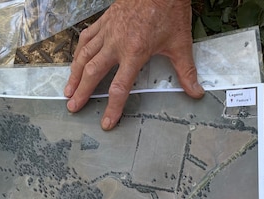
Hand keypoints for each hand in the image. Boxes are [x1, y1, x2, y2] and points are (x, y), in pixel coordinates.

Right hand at [64, 0, 203, 130]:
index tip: (106, 122)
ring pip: (84, 55)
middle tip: (73, 107)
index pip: (120, 87)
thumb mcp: (180, 43)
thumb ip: (186, 71)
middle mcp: (116, 43)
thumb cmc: (169, 10)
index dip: (113, 107)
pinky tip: (75, 60)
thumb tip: (195, 92)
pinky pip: (86, 37)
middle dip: (82, 92)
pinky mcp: (105, 20)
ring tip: (68, 90)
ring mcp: (108, 30)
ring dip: (74, 74)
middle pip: (93, 72)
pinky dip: (78, 51)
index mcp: (134, 52)